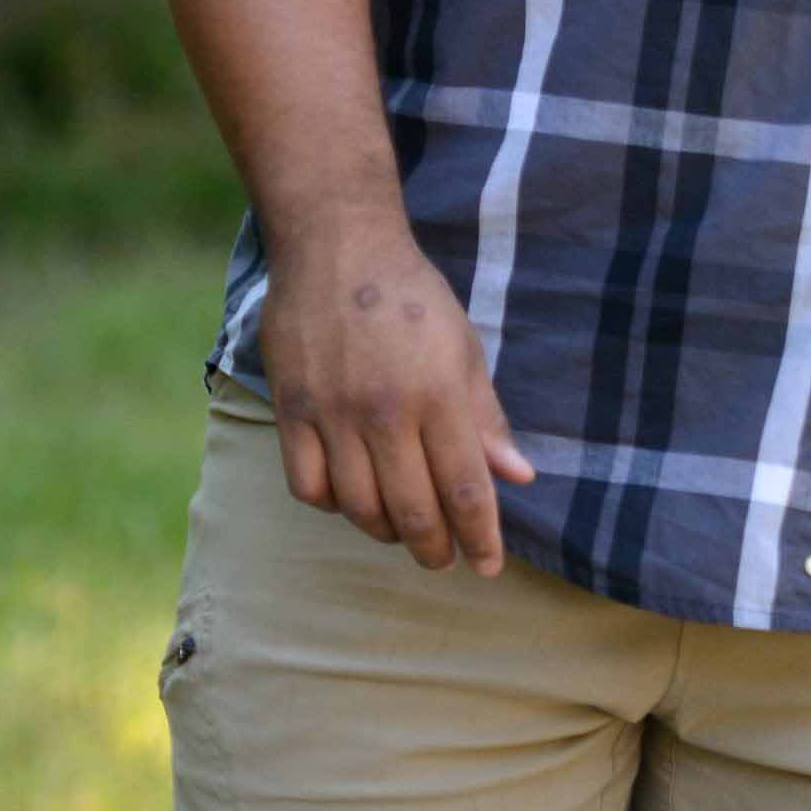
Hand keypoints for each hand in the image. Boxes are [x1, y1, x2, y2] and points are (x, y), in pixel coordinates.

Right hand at [261, 210, 536, 569]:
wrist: (337, 245)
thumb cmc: (411, 298)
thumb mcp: (465, 349)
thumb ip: (486, 419)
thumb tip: (518, 476)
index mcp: (438, 393)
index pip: (465, 487)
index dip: (480, 536)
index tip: (488, 565)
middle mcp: (385, 410)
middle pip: (412, 510)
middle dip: (434, 548)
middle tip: (444, 559)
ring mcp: (332, 412)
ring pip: (358, 507)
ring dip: (385, 532)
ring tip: (403, 531)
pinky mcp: (291, 408)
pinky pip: (308, 485)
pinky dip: (332, 506)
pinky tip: (351, 499)